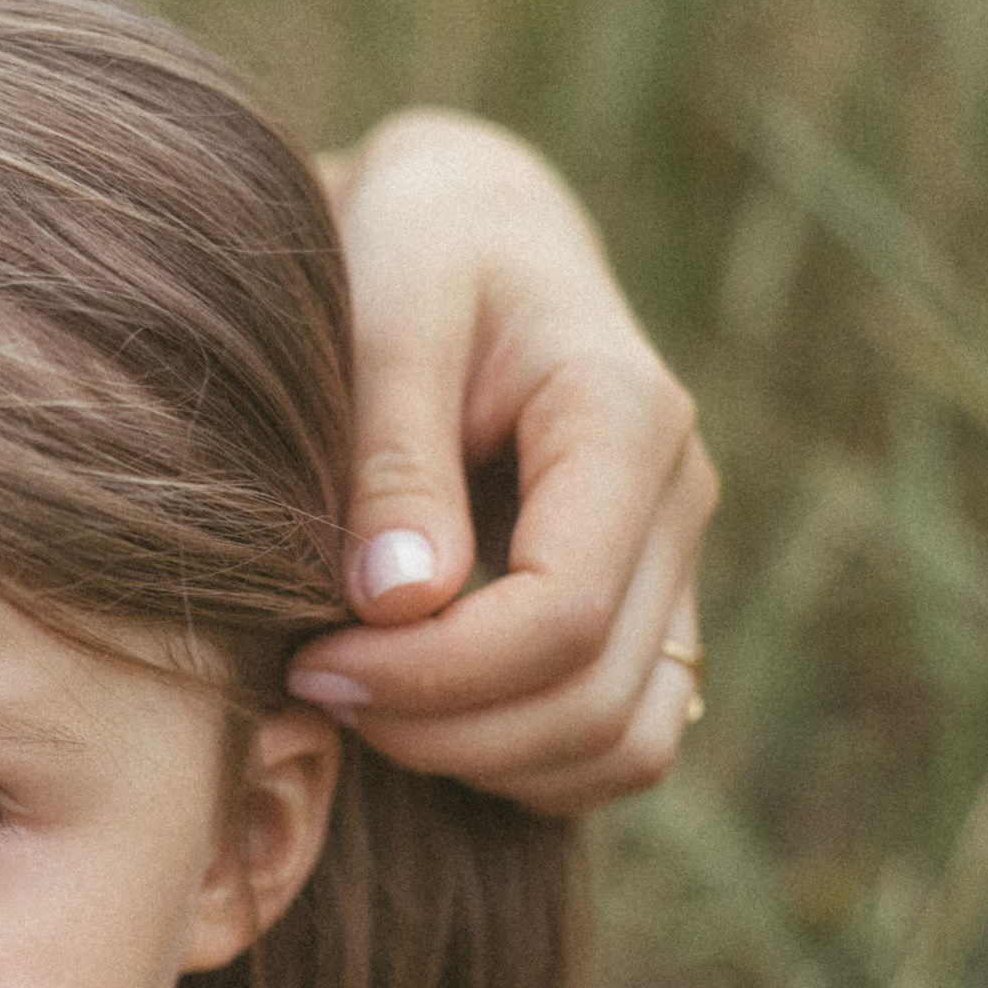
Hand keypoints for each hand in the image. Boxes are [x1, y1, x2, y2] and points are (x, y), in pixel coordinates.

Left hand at [287, 110, 714, 814]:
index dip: (433, 675)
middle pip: (594, 700)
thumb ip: (395, 456)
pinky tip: (413, 711)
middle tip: (313, 687)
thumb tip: (402, 601)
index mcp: (624, 421)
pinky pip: (619, 738)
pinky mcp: (641, 603)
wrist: (467, 228)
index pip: (563, 615)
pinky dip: (523, 759)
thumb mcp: (389, 314)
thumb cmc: (413, 252)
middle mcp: (675, 500)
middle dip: (443, 727)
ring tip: (358, 701)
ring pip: (624, 742)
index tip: (312, 661)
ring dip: (485, 759)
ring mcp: (671, 561)